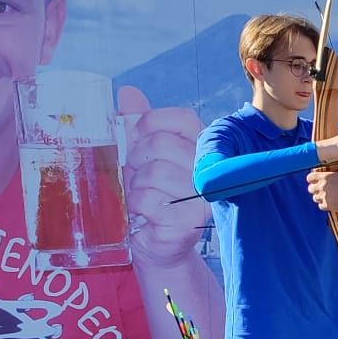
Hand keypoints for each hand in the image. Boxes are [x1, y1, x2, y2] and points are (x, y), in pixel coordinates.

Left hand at [117, 88, 207, 265]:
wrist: (159, 246)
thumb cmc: (153, 196)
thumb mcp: (144, 157)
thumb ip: (138, 125)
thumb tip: (127, 92)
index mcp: (204, 148)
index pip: (181, 119)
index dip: (150, 124)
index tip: (138, 138)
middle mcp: (210, 170)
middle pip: (161, 144)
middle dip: (137, 159)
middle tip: (136, 175)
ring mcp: (203, 196)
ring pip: (153, 173)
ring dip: (135, 186)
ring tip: (141, 195)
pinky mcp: (189, 222)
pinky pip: (148, 199)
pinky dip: (136, 204)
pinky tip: (143, 212)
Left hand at [309, 167, 337, 211]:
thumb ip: (332, 171)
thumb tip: (328, 170)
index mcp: (324, 176)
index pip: (310, 178)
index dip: (312, 179)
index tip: (314, 181)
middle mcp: (322, 186)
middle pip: (310, 189)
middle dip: (315, 189)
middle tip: (321, 190)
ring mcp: (324, 197)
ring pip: (315, 198)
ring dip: (320, 197)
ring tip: (327, 197)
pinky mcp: (327, 205)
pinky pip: (320, 206)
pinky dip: (324, 205)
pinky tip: (330, 203)